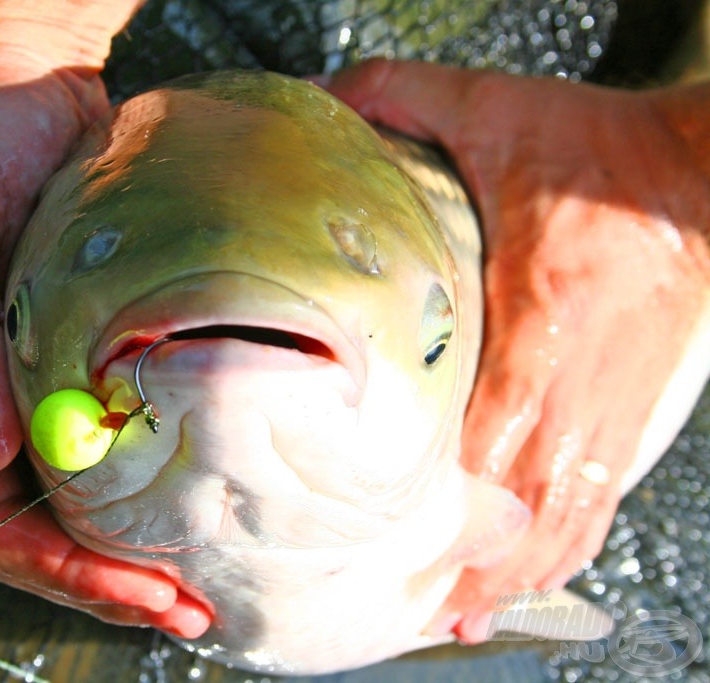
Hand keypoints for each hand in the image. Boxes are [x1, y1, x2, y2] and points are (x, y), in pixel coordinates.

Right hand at [0, 0, 209, 637]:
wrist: (1, 79)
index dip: (61, 569)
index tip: (141, 594)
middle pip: (23, 527)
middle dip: (99, 580)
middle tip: (185, 610)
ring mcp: (2, 384)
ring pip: (57, 499)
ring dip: (118, 550)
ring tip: (190, 587)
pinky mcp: (48, 356)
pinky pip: (84, 446)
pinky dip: (128, 492)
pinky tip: (176, 511)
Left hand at [325, 60, 709, 640]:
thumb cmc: (607, 152)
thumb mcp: (502, 109)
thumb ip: (406, 100)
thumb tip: (328, 103)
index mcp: (543, 319)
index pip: (492, 436)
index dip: (445, 504)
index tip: (391, 544)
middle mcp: (580, 385)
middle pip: (521, 505)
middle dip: (463, 565)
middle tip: (398, 606)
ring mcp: (611, 411)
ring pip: (560, 521)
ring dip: (505, 576)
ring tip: (449, 618)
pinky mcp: (631, 419)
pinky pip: (596, 506)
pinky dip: (555, 554)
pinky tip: (519, 582)